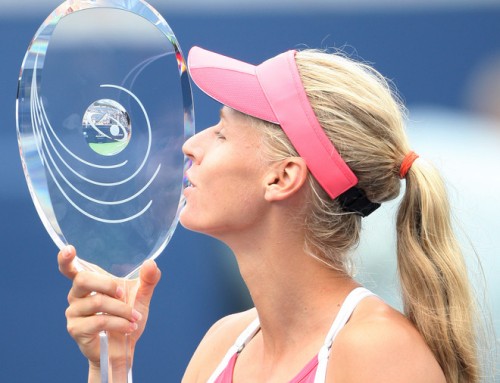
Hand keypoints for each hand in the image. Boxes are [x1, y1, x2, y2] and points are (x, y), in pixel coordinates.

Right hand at [58, 245, 160, 370]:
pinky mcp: (76, 329)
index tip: (69, 250)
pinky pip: (99, 321)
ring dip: (122, 310)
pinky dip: (120, 323)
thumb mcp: (141, 296)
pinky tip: (129, 328)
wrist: (123, 348)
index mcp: (89, 283)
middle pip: (83, 279)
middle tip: (124, 294)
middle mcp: (76, 295)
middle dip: (109, 285)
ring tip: (135, 318)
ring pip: (97, 302)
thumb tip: (151, 263)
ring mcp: (74, 312)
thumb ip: (148, 279)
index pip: (70, 268)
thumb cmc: (127, 318)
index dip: (66, 259)